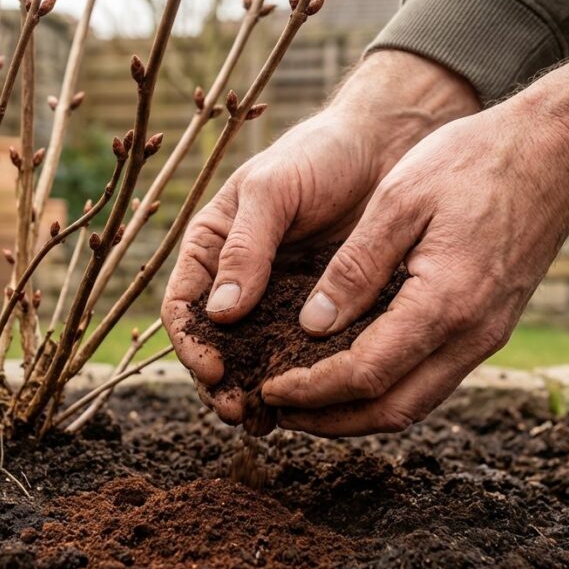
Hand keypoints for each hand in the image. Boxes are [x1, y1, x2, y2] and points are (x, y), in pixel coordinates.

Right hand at [161, 52, 479, 424]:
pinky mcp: (318, 313)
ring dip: (255, 393)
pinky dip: (299, 382)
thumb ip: (245, 248)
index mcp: (210, 248)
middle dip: (221, 383)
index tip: (213, 370)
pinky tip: (308, 405)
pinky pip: (301, 355)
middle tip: (240, 411)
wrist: (384, 146)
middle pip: (215, 345)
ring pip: (254, 359)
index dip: (191, 344)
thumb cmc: (319, 155)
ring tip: (268, 422)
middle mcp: (237, 280)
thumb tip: (219, 313)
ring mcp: (277, 301)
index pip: (184, 307)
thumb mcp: (273, 191)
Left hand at [265, 41, 568, 436]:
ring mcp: (486, 337)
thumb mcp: (400, 199)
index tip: (269, 386)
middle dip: (329, 420)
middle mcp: (472, 334)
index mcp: (446, 301)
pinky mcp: (489, 329)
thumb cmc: (473, 162)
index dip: (312, 390)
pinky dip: (385, 391)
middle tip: (279, 410)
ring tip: (304, 403)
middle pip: (391, 410)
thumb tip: (312, 325)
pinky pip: (432, 380)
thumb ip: (355, 267)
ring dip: (356, 414)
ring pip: (414, 404)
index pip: (366, 373)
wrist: (557, 153)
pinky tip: (351, 375)